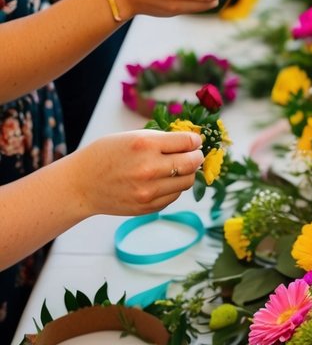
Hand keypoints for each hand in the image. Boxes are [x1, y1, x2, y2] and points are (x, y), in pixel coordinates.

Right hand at [70, 129, 203, 216]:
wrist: (81, 184)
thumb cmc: (105, 155)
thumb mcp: (130, 137)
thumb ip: (160, 139)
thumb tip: (191, 142)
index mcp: (145, 144)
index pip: (187, 142)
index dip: (195, 141)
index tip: (195, 141)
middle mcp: (149, 168)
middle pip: (192, 163)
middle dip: (197, 157)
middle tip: (195, 154)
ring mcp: (149, 191)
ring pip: (187, 182)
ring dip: (188, 173)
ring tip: (179, 167)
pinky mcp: (148, 206)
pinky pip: (174, 195)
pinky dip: (174, 187)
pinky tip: (164, 180)